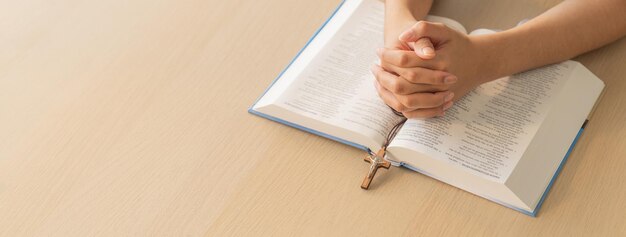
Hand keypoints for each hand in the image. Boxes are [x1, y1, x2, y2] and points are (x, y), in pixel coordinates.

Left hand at [376, 21, 493, 117]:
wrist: (478, 62)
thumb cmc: (458, 45)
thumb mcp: (444, 30)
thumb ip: (423, 29)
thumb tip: (402, 37)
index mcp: (439, 62)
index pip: (406, 61)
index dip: (388, 56)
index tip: (379, 51)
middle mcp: (439, 82)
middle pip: (403, 84)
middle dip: (384, 75)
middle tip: (374, 66)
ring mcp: (439, 97)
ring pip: (406, 101)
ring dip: (387, 92)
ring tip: (377, 80)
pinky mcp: (438, 105)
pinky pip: (413, 112)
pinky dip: (397, 105)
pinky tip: (389, 93)